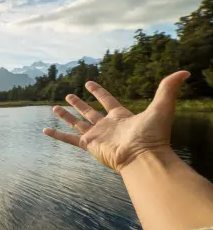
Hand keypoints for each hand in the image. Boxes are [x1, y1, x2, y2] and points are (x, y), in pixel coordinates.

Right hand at [43, 71, 189, 171]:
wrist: (143, 157)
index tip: (89, 83)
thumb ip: (169, 88)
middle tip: (69, 95)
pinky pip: (69, 138)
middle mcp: (107, 126)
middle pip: (90, 112)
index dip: (98, 91)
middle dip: (80, 104)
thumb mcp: (161, 107)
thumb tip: (184, 72)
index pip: (107, 100)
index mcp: (121, 117)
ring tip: (54, 107)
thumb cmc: (153, 135)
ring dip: (66, 115)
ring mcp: (97, 136)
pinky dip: (57, 135)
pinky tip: (45, 131)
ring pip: (77, 123)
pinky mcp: (89, 145)